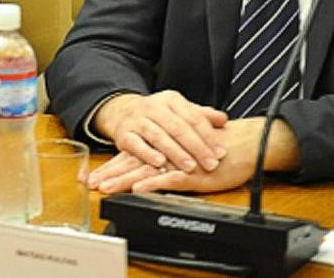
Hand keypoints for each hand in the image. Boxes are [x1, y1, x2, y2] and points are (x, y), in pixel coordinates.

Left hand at [89, 118, 300, 193]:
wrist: (242, 145)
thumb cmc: (216, 149)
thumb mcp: (187, 152)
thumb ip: (170, 155)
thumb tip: (151, 168)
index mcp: (163, 148)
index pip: (132, 156)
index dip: (112, 166)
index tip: (93, 176)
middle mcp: (167, 153)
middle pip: (133, 163)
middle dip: (111, 175)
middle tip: (91, 184)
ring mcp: (178, 162)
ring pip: (146, 171)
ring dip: (124, 180)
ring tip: (106, 188)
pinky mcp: (192, 173)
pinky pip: (170, 178)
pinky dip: (154, 183)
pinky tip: (139, 189)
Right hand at [92, 90, 228, 177]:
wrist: (121, 112)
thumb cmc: (157, 116)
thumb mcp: (179, 111)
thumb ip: (201, 115)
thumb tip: (224, 120)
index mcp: (171, 100)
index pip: (193, 117)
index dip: (208, 135)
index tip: (221, 152)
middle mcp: (153, 107)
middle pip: (178, 127)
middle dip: (196, 147)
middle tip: (210, 164)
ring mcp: (137, 120)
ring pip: (158, 136)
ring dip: (175, 152)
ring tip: (190, 167)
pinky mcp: (123, 134)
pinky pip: (136, 144)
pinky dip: (148, 154)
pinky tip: (160, 163)